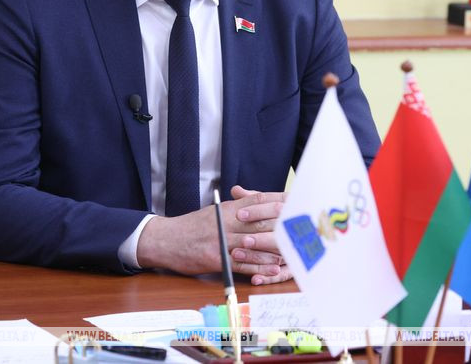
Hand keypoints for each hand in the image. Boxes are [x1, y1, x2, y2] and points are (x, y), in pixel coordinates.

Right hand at [136, 186, 291, 285]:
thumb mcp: (215, 211)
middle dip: (284, 224)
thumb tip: (258, 201)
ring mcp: (221, 240)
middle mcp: (227, 221)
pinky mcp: (216, 259)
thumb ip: (236, 207)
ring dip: (276, 248)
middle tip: (305, 228)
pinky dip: (259, 267)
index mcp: (228, 208)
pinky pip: (242, 264)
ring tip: (296, 252)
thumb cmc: (192, 226)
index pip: (258, 199)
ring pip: (255, 243)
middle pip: (261, 220)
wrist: (165, 239)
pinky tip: (273, 270)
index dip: (279, 200)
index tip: (298, 202)